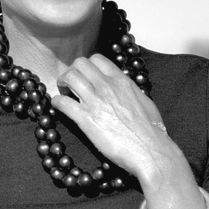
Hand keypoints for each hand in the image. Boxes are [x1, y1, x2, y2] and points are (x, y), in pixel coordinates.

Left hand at [47, 54, 183, 184]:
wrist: (149, 149)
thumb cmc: (151, 130)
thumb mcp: (143, 101)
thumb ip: (130, 92)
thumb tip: (125, 91)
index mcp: (121, 80)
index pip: (97, 59)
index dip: (87, 66)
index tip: (86, 77)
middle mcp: (107, 86)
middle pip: (80, 64)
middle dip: (72, 71)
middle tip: (71, 85)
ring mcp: (95, 101)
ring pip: (69, 77)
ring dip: (62, 83)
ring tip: (64, 94)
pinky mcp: (85, 119)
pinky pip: (62, 102)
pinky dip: (57, 103)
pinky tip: (60, 108)